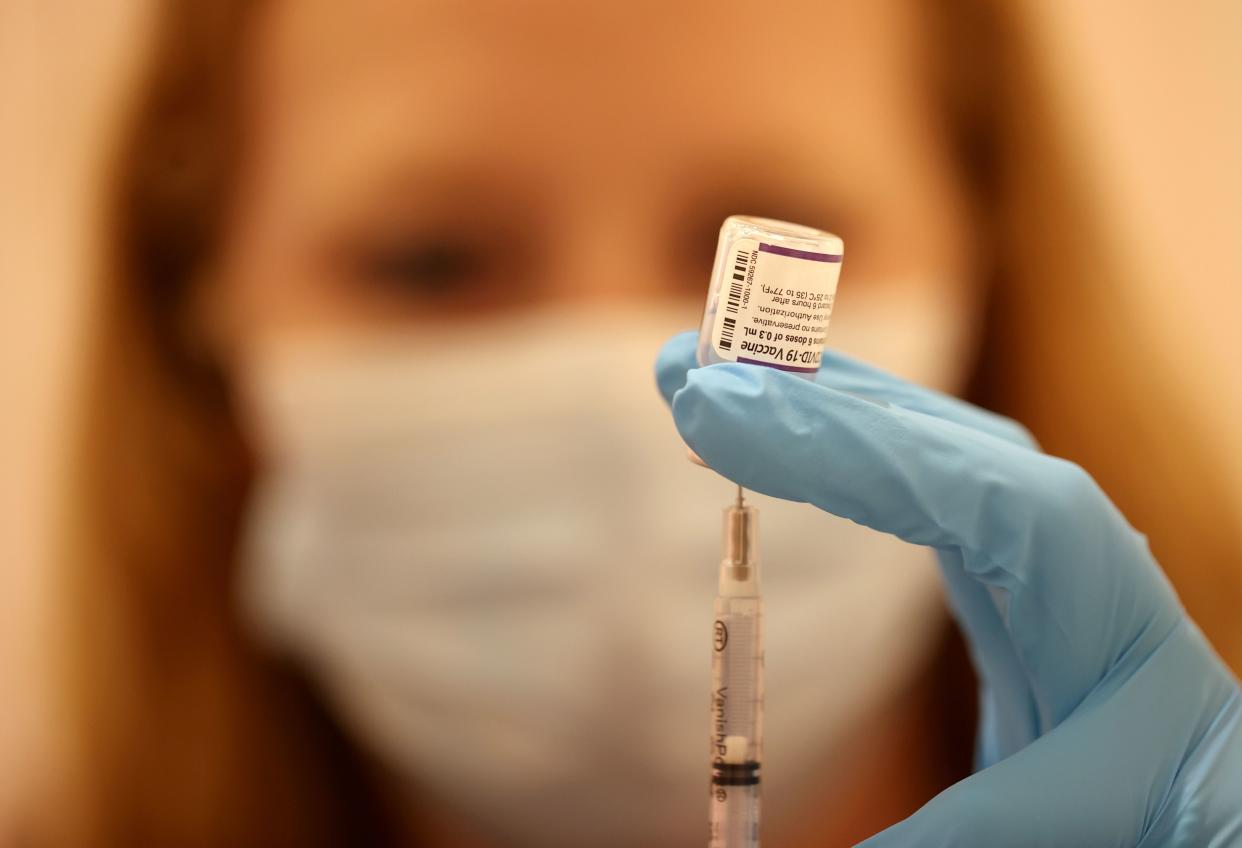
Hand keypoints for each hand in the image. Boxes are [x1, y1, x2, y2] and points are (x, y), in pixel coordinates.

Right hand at [655, 332, 1241, 845]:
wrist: (1214, 806)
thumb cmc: (1160, 812)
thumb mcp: (1064, 822)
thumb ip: (952, 833)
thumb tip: (765, 838)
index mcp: (1104, 607)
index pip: (976, 497)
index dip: (850, 449)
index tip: (726, 415)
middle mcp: (1078, 549)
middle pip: (947, 444)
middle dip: (815, 401)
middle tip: (689, 370)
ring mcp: (1043, 547)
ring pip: (935, 445)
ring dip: (829, 403)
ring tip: (726, 379)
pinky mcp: (1010, 565)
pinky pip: (926, 482)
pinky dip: (854, 445)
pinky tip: (801, 428)